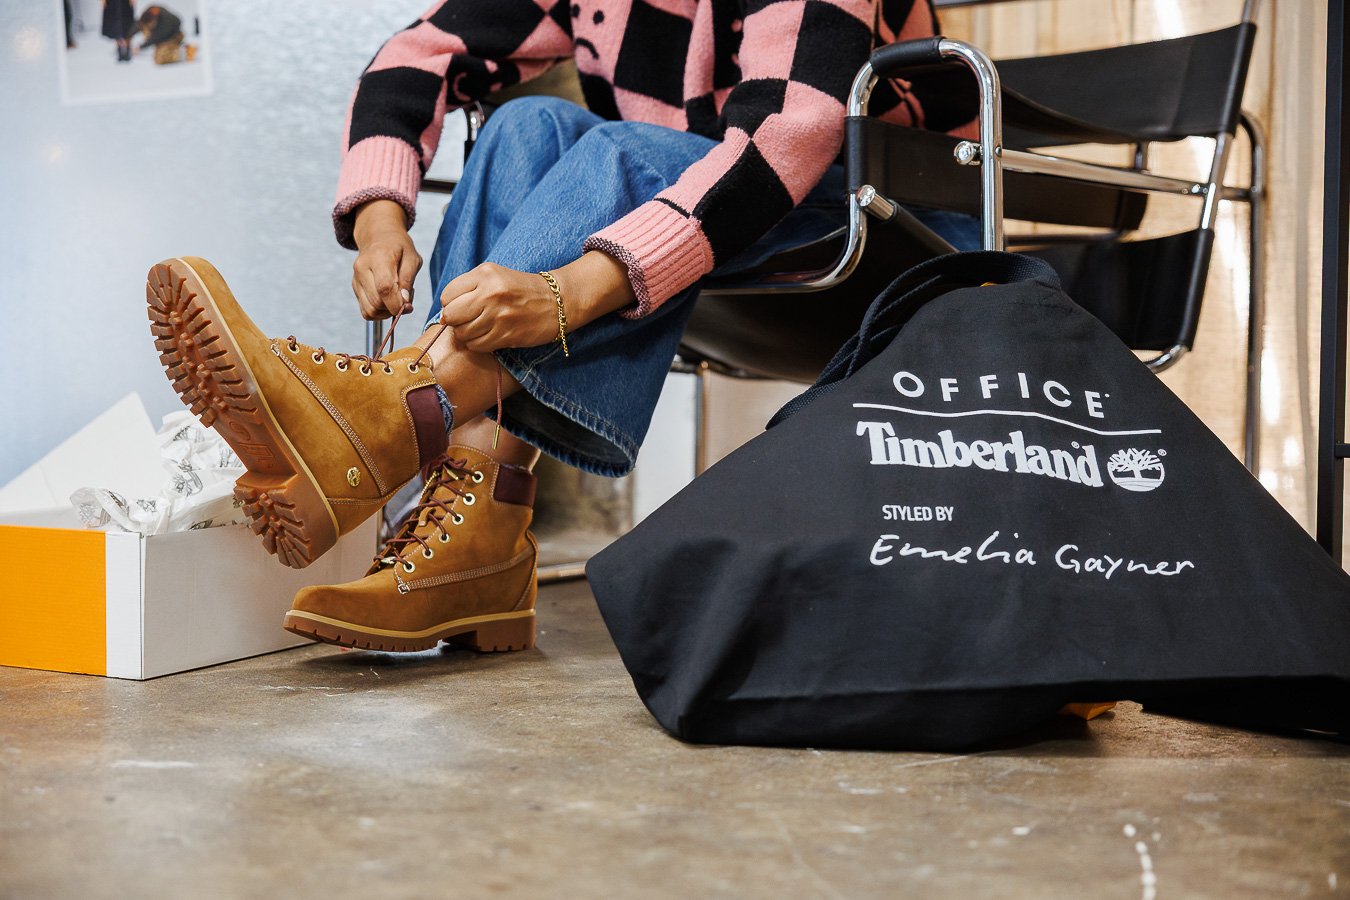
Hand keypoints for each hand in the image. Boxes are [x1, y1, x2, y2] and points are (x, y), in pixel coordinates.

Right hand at [351, 199, 421, 320]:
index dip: (397, 304)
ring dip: (387, 311)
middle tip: (406, 297)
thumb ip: (409, 280)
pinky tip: (387, 300)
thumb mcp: (413, 258)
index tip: (408, 306)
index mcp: (379, 258)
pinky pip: (366, 311)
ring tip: (396, 297)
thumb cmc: (399, 247)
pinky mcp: (355, 287)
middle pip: (377, 302)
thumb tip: (404, 303)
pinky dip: (379, 312)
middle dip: (395, 308)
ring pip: (370, 310)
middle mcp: (362, 269)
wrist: (378, 236)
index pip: (384, 288)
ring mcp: (356, 279)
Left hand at [439, 252, 637, 352]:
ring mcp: (498, 315)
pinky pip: (477, 345)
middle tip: (467, 320)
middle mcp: (489, 293)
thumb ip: (468, 288)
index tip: (461, 307)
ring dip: (467, 334)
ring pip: (462, 333)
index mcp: (485, 274)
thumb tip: (444, 314)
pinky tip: (489, 336)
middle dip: (455, 321)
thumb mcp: (495, 275)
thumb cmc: (521, 289)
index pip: (447, 295)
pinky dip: (478, 344)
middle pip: (451, 315)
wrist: (556, 301)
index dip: (450, 304)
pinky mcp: (505, 334)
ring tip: (480, 328)